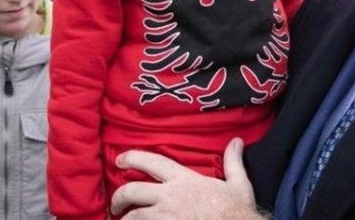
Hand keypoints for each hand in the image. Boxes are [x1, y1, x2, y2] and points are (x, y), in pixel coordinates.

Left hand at [109, 138, 264, 219]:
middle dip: (119, 197)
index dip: (132, 158)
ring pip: (133, 216)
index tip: (119, 160)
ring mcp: (165, 217)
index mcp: (184, 180)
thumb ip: (233, 161)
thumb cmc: (237, 211)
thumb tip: (237, 141)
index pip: (152, 162)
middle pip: (132, 190)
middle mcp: (170, 196)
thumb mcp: (239, 183)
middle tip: (116, 205)